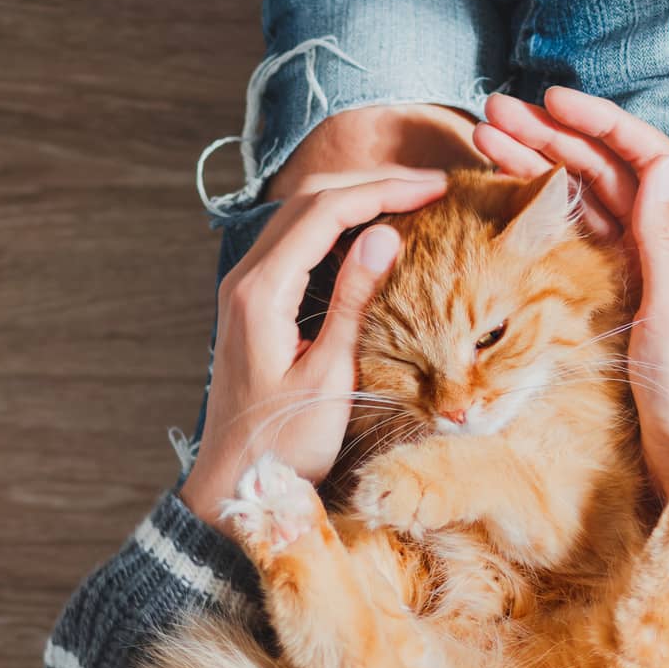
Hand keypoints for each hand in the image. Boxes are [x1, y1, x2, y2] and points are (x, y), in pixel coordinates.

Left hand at [180, 172, 447, 531]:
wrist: (234, 482)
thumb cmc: (282, 445)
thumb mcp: (329, 378)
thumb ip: (354, 303)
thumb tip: (386, 236)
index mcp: (262, 292)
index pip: (327, 211)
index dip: (384, 191)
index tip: (435, 188)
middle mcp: (246, 278)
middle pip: (311, 200)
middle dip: (373, 184)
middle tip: (431, 186)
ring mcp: (246, 289)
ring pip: (302, 216)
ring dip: (355, 200)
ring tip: (410, 201)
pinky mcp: (254, 304)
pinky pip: (297, 245)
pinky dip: (338, 229)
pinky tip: (373, 238)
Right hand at [475, 89, 668, 497]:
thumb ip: (664, 241)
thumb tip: (654, 168)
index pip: (645, 155)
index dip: (600, 122)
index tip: (553, 103)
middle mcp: (659, 246)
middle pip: (604, 170)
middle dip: (551, 136)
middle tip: (494, 117)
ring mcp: (632, 271)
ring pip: (582, 200)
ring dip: (537, 167)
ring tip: (487, 145)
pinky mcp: (608, 299)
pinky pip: (572, 240)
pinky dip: (540, 214)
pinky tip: (508, 202)